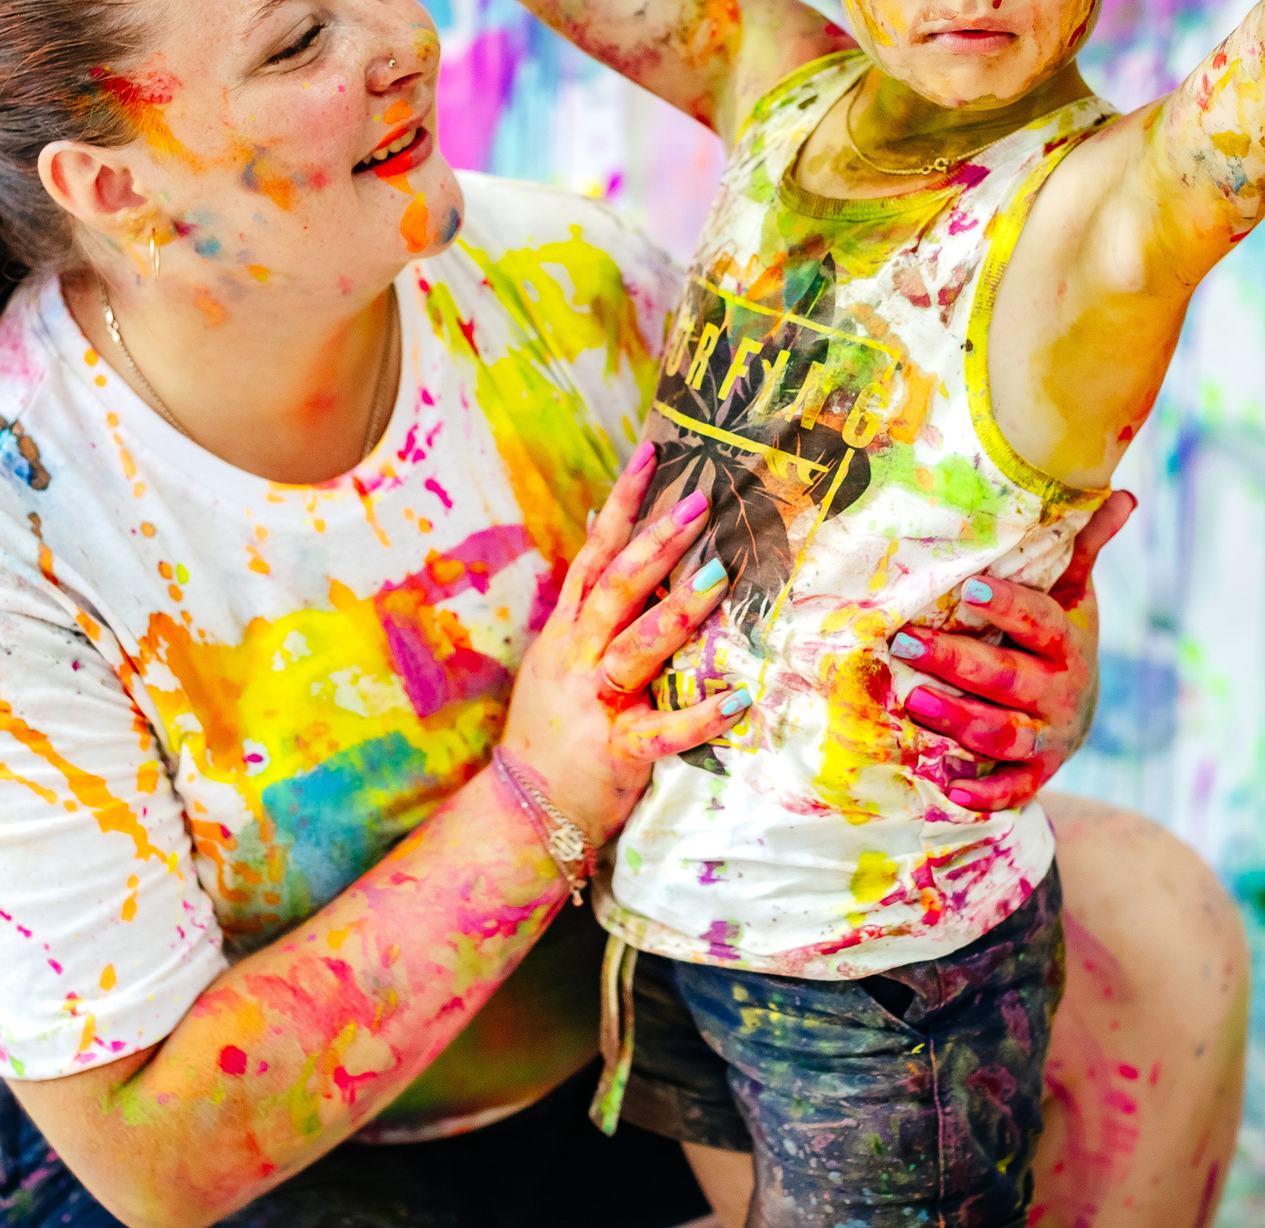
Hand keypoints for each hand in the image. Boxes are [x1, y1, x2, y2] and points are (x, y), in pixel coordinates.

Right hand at [498, 442, 744, 844]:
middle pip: (615, 587)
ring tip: (721, 576)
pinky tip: (740, 697)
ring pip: (636, 646)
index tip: (651, 455)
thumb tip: (600, 535)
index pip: (594, 553)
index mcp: (566, 633)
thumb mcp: (557, 658)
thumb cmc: (553, 729)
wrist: (525, 808)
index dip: (622, 504)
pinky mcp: (619, 750)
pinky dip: (702, 715)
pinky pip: (664, 730)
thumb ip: (581, 606)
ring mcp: (596, 703)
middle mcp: (577, 658)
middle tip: (700, 503)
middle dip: (658, 543)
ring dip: (679, 610)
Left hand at [889, 490, 1134, 812]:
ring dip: (958, 721)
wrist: (1077, 712)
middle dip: (956, 663)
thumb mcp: (1074, 593)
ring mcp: (1047, 737)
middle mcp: (1060, 692)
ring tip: (913, 702)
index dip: (1009, 607)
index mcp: (1067, 642)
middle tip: (906, 643)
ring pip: (1003, 734)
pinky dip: (983, 792)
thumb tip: (1122, 493)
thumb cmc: (1060, 638)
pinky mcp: (1034, 774)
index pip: (1041, 622)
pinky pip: (1011, 789)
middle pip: (1007, 679)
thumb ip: (1085, 547)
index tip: (969, 590)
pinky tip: (948, 786)